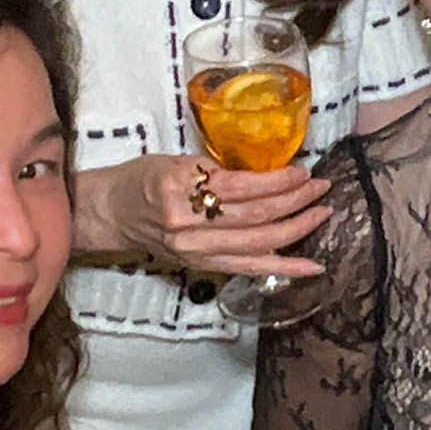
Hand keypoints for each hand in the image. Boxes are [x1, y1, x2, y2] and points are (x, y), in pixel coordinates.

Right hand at [73, 153, 329, 277]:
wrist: (108, 213)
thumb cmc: (139, 180)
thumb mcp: (175, 161)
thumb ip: (216, 171)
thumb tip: (266, 175)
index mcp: (180, 188)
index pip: (242, 187)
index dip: (278, 180)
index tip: (302, 171)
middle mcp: (189, 223)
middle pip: (255, 215)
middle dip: (296, 201)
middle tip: (322, 188)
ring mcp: (196, 250)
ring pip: (258, 242)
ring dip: (297, 228)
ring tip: (322, 213)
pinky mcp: (201, 266)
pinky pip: (249, 268)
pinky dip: (283, 267)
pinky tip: (311, 266)